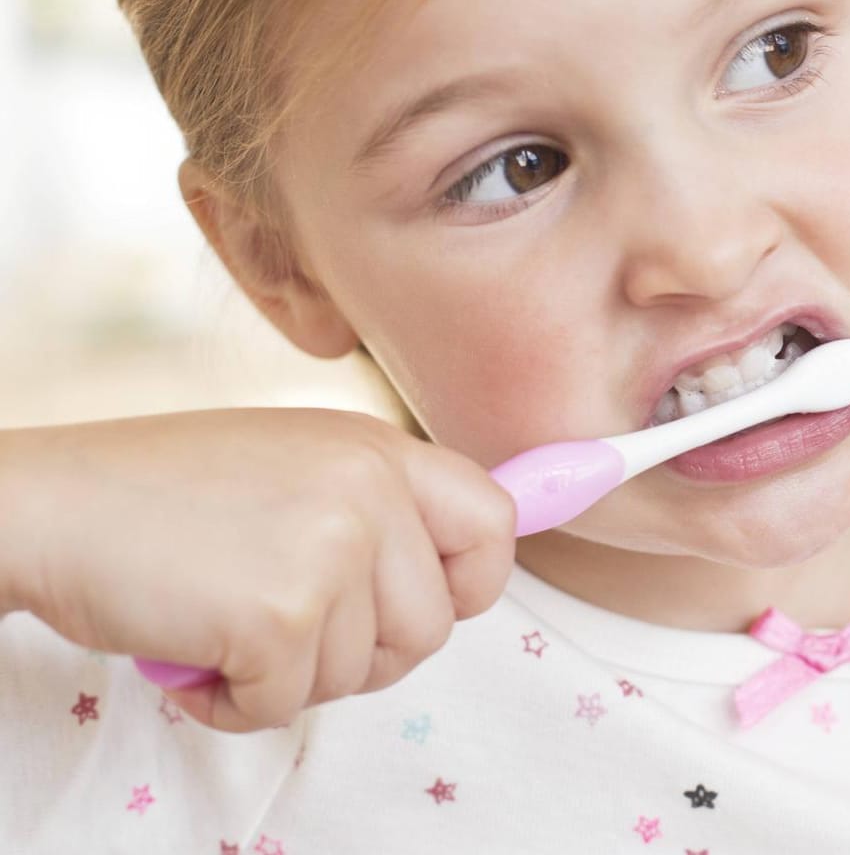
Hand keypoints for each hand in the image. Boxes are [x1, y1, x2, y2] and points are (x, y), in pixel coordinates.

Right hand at [0, 408, 513, 731]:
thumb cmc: (161, 495)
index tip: (431, 605)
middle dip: (362, 653)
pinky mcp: (281, 615)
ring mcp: (332, 549)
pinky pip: (288, 704)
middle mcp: (370, 489)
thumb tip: (454, 588)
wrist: (51, 505)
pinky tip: (193, 657)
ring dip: (290, 675)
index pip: (494, 523)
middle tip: (287, 630)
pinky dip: (236, 702)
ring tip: (223, 623)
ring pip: (360, 673)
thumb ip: (374, 509)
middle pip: (430, 627)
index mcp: (379, 449)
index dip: (472, 583)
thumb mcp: (296, 465)